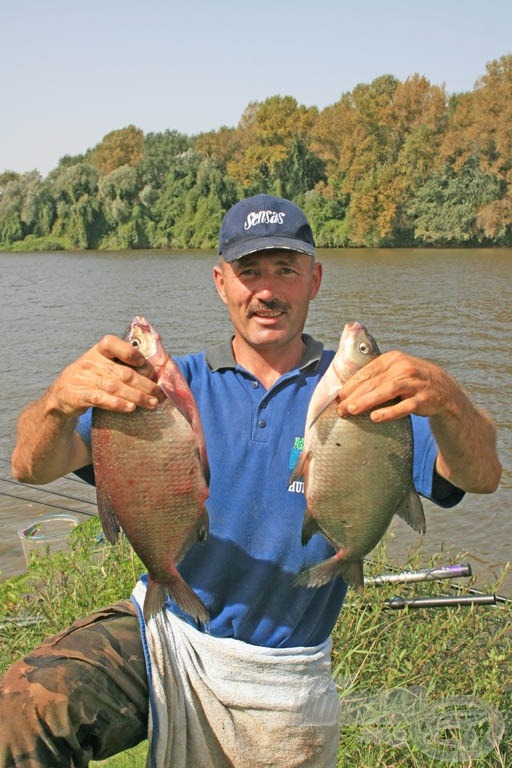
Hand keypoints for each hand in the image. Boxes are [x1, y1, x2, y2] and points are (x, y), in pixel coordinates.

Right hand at [46, 334, 163, 416]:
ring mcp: (83, 378)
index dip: (130, 353)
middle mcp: (91, 362)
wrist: (61, 394)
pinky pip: (100, 399)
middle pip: (123, 372)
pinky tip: (130, 408)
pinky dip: (117, 403)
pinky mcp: (78, 395)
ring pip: (115, 387)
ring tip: (152, 403)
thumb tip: (154, 374)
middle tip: (159, 394)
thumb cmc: (90, 378)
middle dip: (145, 384)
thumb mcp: (102, 365)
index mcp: (98, 351)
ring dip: (137, 396)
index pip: (112, 344)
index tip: (145, 364)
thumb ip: (122, 365)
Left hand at [336, 351, 455, 422]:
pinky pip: (405, 406)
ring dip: (367, 400)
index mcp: (392, 359)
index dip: (350, 384)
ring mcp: (415, 383)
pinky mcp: (424, 399)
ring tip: (352, 409)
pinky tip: (376, 417)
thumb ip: (375, 377)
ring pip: (388, 391)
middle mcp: (404, 368)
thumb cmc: (410, 381)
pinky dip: (390, 412)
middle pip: (374, 382)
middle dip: (354, 395)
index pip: (367, 371)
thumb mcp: (395, 371)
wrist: (443, 388)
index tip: (338, 397)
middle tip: (340, 408)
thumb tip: (345, 392)